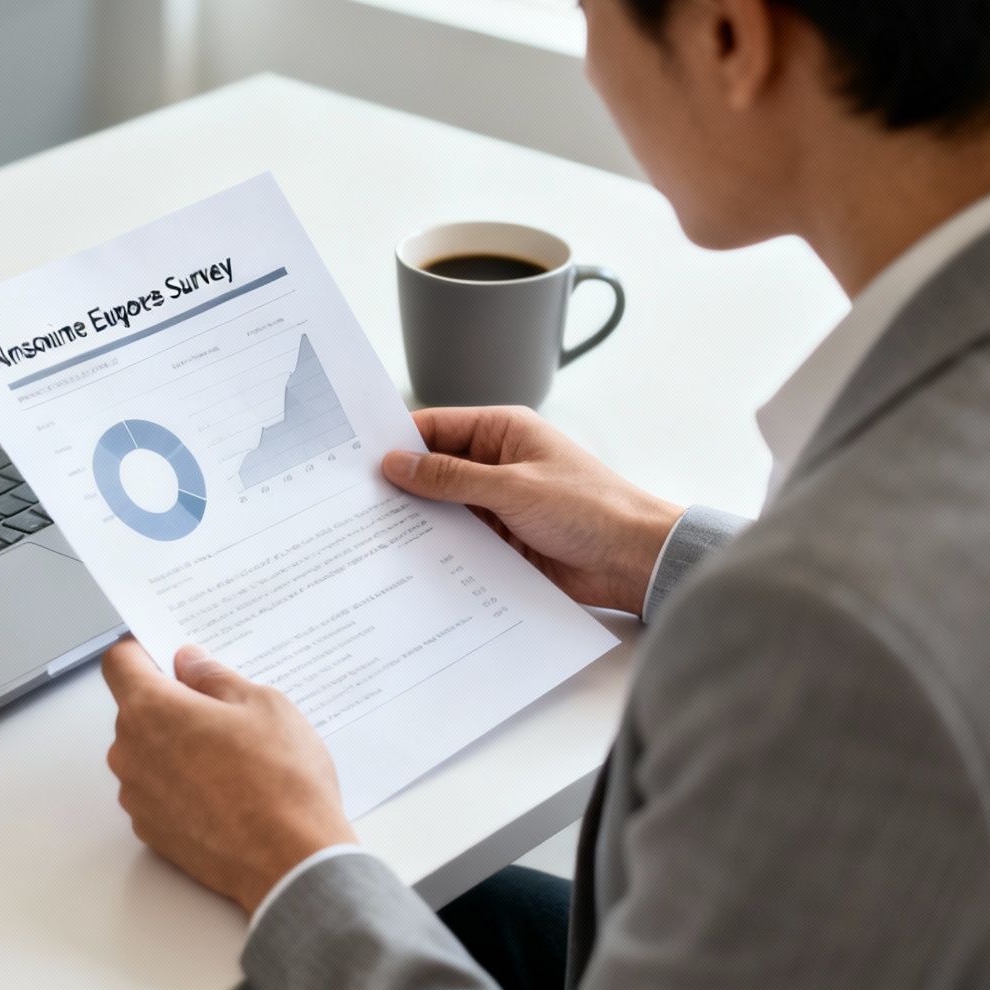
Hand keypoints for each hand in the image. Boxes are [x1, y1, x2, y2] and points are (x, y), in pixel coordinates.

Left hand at [102, 639, 355, 915]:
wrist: (290, 862)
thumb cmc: (281, 782)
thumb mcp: (262, 704)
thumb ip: (214, 677)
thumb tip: (189, 663)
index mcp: (151, 710)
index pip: (119, 663)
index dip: (141, 652)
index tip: (164, 654)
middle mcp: (131, 753)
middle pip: (135, 709)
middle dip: (170, 702)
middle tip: (221, 709)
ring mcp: (138, 796)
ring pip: (146, 752)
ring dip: (175, 746)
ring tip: (231, 756)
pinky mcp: (151, 831)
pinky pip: (157, 791)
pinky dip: (180, 784)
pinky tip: (224, 790)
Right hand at [382, 407, 683, 615]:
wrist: (635, 561)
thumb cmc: (592, 509)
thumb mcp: (514, 487)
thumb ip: (452, 478)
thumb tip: (397, 465)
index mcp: (504, 432)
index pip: (436, 427)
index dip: (398, 442)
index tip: (357, 460)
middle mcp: (497, 464)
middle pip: (433, 470)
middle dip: (401, 486)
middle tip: (354, 502)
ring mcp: (498, 504)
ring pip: (442, 509)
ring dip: (418, 522)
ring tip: (371, 536)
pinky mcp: (501, 542)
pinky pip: (458, 541)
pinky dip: (437, 550)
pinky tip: (408, 562)